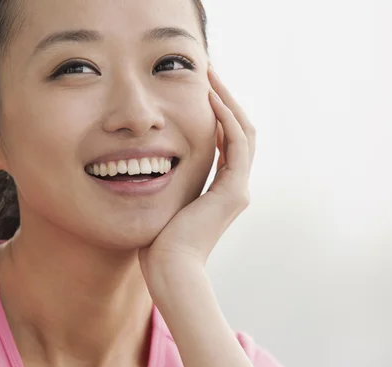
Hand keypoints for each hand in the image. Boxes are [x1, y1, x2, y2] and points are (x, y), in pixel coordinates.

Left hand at [139, 65, 255, 290]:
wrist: (170, 270)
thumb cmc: (159, 244)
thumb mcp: (165, 205)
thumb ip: (168, 186)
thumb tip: (148, 170)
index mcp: (221, 190)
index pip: (228, 142)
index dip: (218, 113)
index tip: (201, 89)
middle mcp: (235, 187)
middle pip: (240, 132)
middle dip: (225, 100)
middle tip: (209, 72)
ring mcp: (238, 189)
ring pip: (243, 132)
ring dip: (227, 100)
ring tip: (211, 74)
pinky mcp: (234, 191)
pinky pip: (237, 144)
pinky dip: (226, 119)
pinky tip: (211, 99)